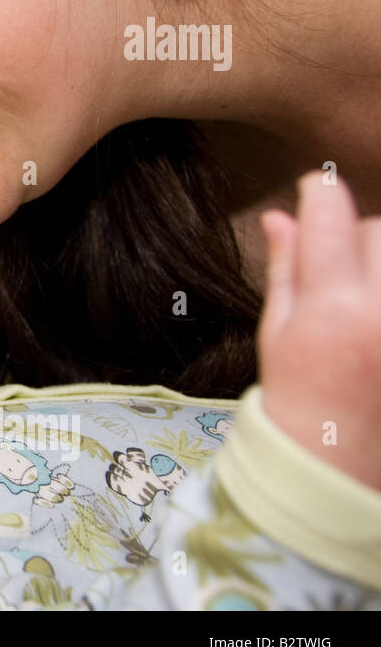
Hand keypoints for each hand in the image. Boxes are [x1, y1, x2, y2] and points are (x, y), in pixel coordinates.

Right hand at [257, 172, 380, 489]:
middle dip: (358, 235)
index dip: (320, 193)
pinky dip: (378, 290)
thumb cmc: (296, 393)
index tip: (315, 189)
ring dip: (378, 262)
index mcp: (331, 308)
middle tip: (340, 264)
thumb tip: (280, 215)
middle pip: (380, 230)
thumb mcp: (277, 328)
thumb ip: (286, 268)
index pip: (330, 217)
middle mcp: (379, 312)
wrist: (332, 458)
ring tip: (361, 294)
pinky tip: (364, 317)